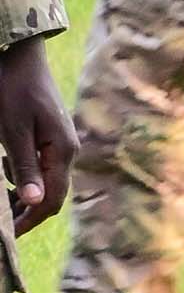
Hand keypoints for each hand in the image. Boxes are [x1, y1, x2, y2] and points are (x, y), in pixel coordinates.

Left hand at [0, 36, 59, 234]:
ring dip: (24, 195)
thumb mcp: (12, 132)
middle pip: (53, 193)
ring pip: (47, 181)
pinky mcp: (50, 136)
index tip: (6, 235)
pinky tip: (5, 172)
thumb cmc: (13, 92)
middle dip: (28, 212)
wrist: (21, 56)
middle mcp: (67, 150)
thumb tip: (33, 200)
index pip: (52, 199)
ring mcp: (60, 142)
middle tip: (2, 225)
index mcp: (62, 151)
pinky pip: (42, 166)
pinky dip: (23, 177)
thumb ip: (24, 167)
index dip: (29, 220)